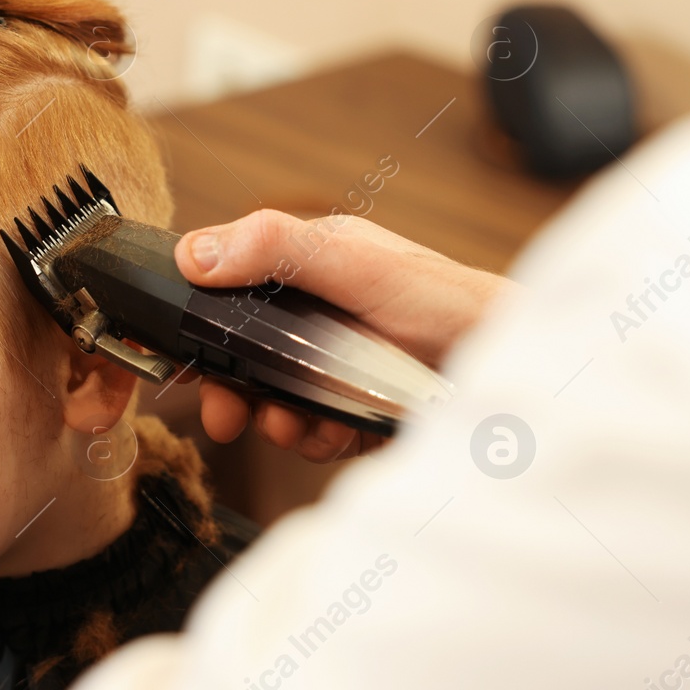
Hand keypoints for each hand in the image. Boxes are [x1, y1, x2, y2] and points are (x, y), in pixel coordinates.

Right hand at [172, 209, 513, 461]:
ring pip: (274, 402)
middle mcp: (317, 313)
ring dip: (278, 422)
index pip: (229, 289)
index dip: (199, 325)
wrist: (505, 366)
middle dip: (232, 392)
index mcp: (307, 266)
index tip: (184, 358)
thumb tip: (195, 253)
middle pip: (243, 357)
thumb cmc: (441, 299)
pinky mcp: (355, 407)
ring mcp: (336, 363)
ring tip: (299, 426)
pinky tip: (338, 434)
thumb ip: (276, 248)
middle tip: (228, 418)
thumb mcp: (352, 262)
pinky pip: (314, 432)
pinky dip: (317, 440)